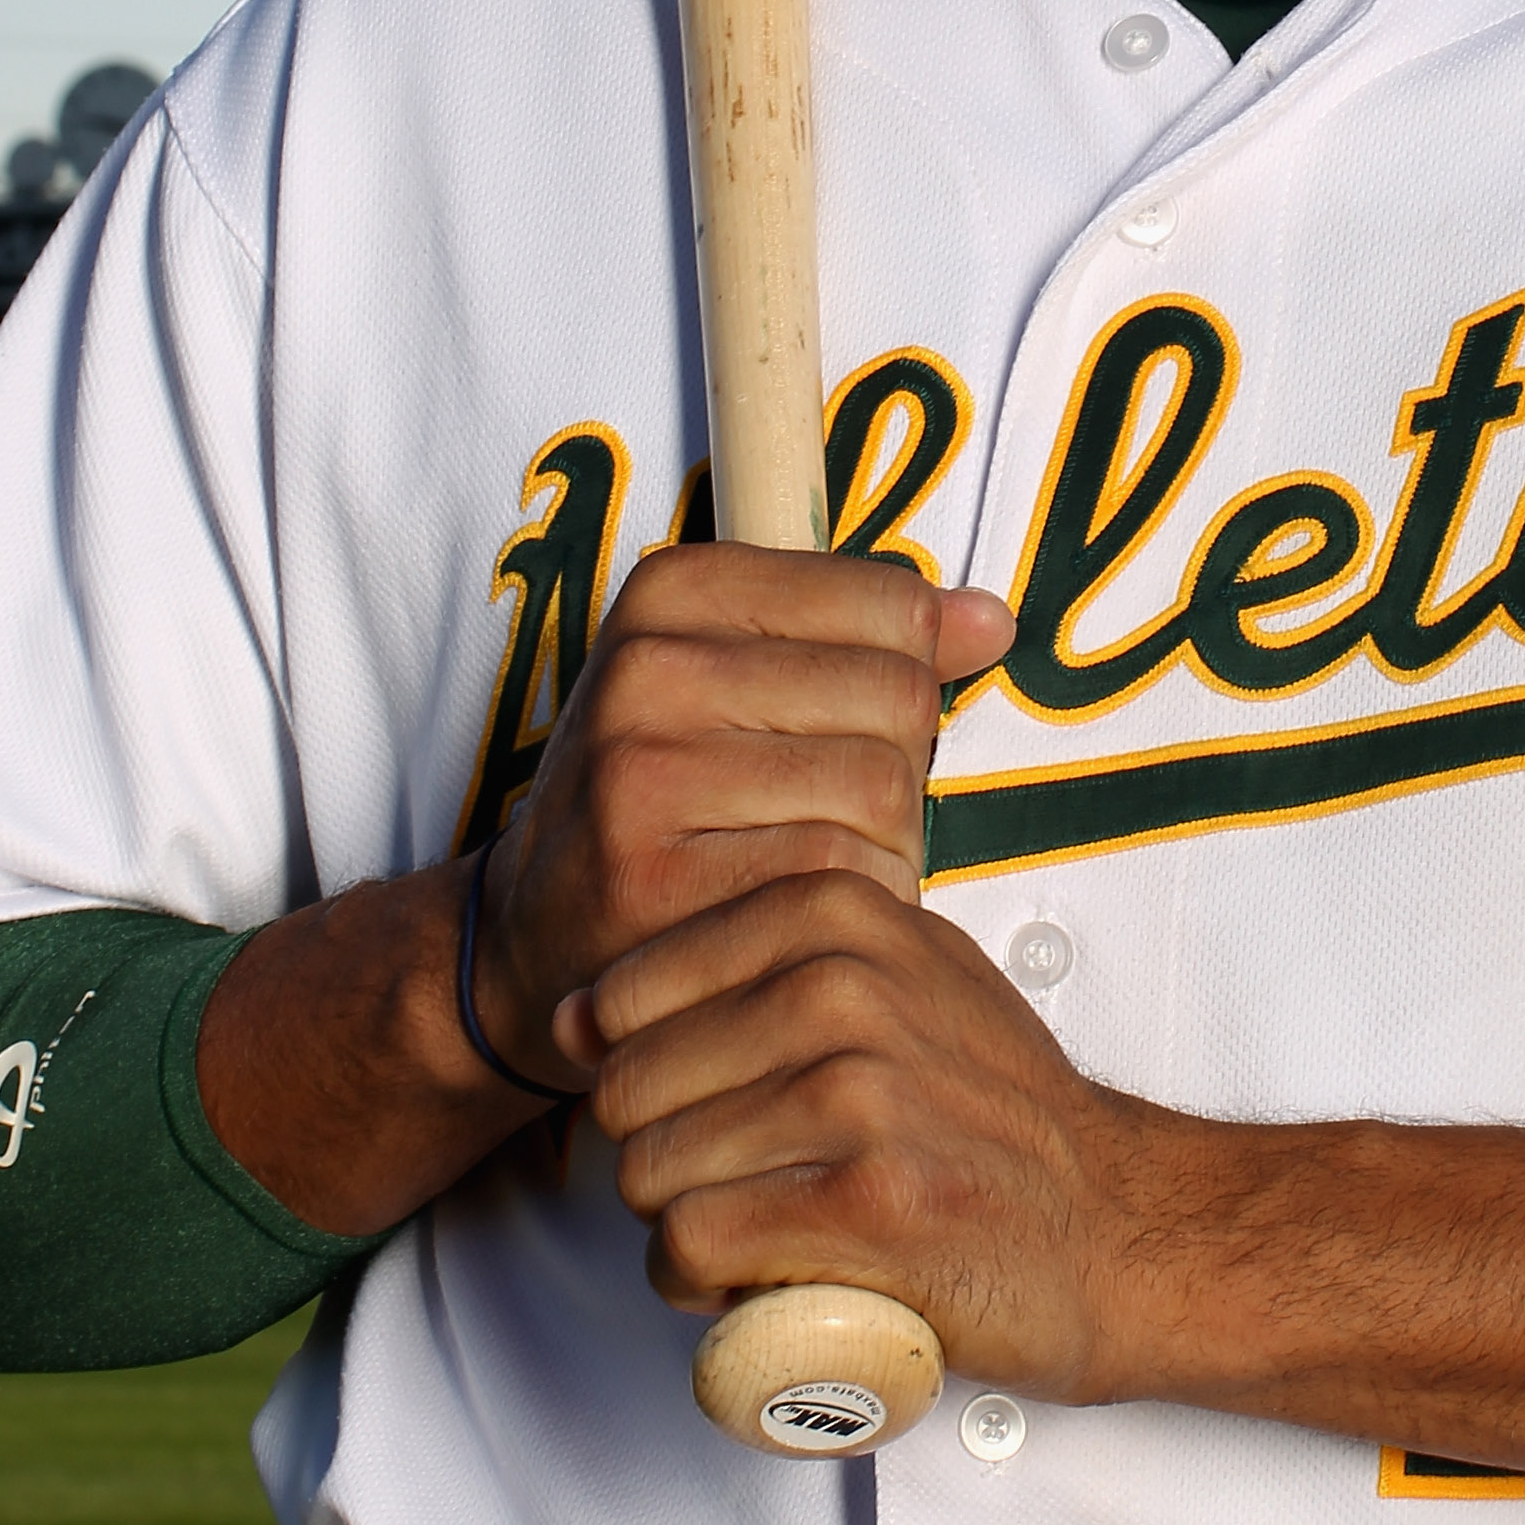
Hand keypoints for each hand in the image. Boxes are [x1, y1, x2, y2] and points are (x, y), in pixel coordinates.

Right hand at [467, 544, 1014, 1094]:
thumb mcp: (744, 680)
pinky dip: (853, 904)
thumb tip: (990, 622)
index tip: (846, 723)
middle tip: (833, 811)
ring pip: (881, 791)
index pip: (892, 605)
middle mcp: (648, 668)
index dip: (905, 678)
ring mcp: (643, 774)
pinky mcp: (656, 881)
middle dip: (900, 769)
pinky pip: (841, 877)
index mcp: (673, 591)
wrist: (535, 934)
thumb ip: (870, 639)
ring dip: (887, 846)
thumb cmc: (661, 800)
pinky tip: (802, 911)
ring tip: (819, 860)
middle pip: (898, 699)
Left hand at [585, 871, 1204, 1398]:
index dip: (641, 1073)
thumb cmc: (993, 1113)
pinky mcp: (863, 1205)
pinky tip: (756, 1279)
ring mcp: (854, 1094)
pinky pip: (691, 1246)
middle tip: (735, 1186)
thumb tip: (581, 1010)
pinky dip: (701, 1284)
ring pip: (649, 1173)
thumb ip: (757, 969)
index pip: (626, 994)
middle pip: (627, 1091)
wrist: (1118, 1225)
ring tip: (757, 1230)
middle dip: (658, 1155)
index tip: (700, 1111)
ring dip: (679, 1227)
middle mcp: (841, 988)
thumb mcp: (897, 980)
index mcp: (836, 915)